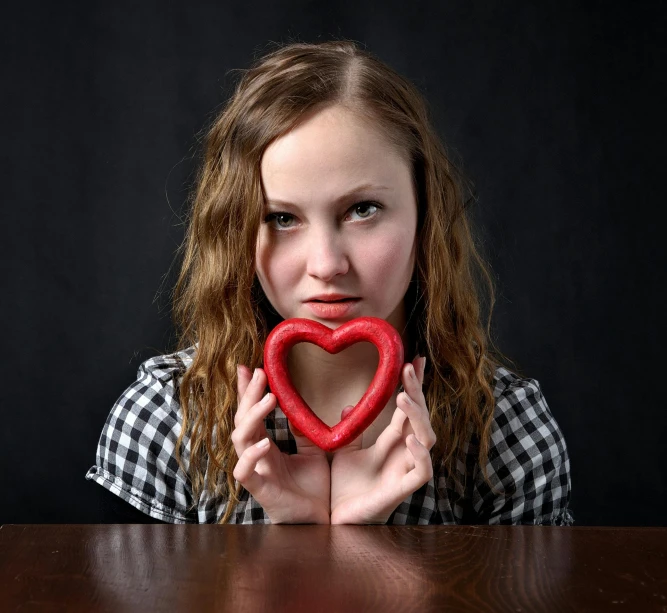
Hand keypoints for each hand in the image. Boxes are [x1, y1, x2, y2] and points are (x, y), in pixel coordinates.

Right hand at [232, 365, 330, 523]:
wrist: (322, 522)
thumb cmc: (315, 490)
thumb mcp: (316, 452)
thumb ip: (310, 430)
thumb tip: (317, 404)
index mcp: (267, 446)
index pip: (252, 413)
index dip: (248, 391)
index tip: (249, 367)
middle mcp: (257, 456)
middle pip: (242, 420)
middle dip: (248, 396)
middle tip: (259, 373)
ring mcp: (257, 472)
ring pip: (239, 440)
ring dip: (252, 417)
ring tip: (268, 399)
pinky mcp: (261, 490)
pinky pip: (244, 472)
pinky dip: (250, 456)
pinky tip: (264, 441)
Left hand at [329, 356, 435, 523]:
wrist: (337, 522)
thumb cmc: (346, 489)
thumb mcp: (344, 451)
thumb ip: (349, 429)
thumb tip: (348, 406)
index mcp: (391, 443)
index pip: (406, 409)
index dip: (412, 385)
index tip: (413, 359)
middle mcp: (403, 454)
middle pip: (419, 418)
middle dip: (416, 392)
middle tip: (408, 368)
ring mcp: (405, 471)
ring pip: (426, 440)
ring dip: (417, 417)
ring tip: (404, 398)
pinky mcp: (401, 492)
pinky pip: (422, 473)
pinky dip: (420, 456)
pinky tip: (412, 439)